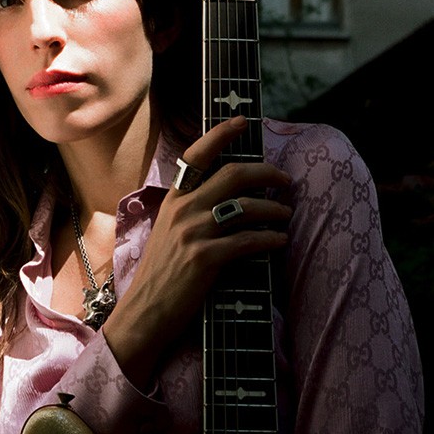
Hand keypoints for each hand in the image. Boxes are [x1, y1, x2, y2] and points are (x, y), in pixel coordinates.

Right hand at [103, 116, 291, 389]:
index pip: (196, 155)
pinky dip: (270, 239)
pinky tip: (280, 241)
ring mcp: (194, 233)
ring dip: (275, 210)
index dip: (221, 134)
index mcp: (174, 199)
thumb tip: (229, 197)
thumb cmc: (162, 274)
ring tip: (287, 215)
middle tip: (285, 179)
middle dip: (267, 172)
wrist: (146, 311)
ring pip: (246, 206)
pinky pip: (248, 240)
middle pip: (233, 175)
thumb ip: (191, 210)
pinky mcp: (205, 258)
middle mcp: (183, 210)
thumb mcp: (169, 232)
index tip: (243, 123)